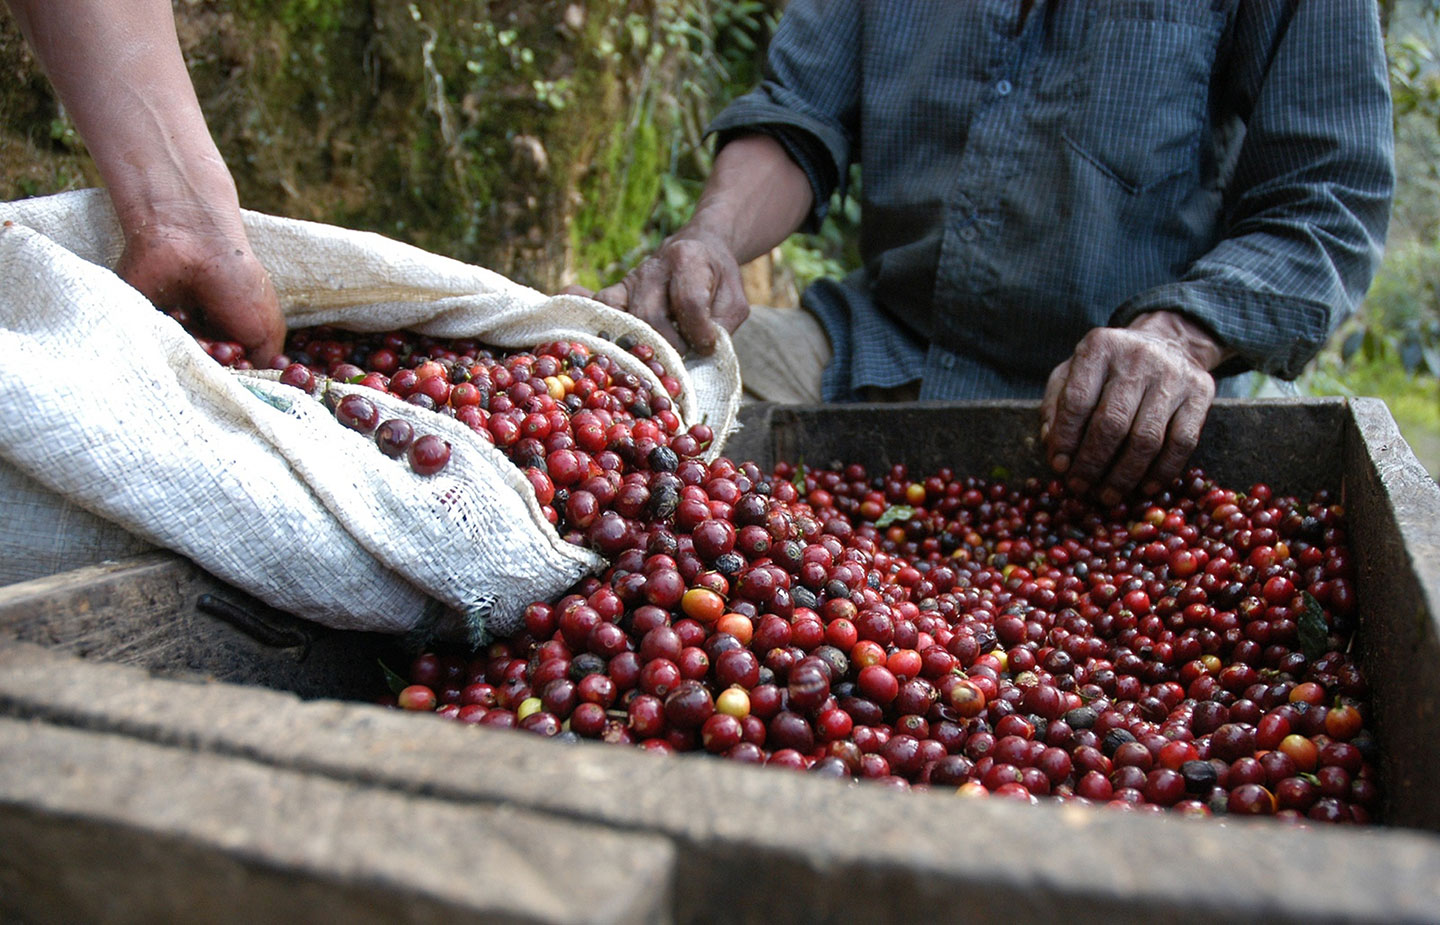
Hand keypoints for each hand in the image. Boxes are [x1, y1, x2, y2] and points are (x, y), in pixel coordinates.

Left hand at [117, 217, 284, 366]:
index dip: (246, 378)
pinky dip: (169, 339)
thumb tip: (258, 391)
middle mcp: (203, 345)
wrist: (190, 242)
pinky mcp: (140, 333)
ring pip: (184, 370)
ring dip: (198, 353)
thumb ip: (265, 368)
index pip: (239, 379)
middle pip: (211, 379)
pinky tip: (179, 315)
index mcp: (234, 343)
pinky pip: (152, 356)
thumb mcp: (268, 331)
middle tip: (228, 348)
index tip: (251, 366)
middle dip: (221, 368)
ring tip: (202, 330)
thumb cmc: (236, 282)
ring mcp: (172, 340)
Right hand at [585, 231, 750, 354]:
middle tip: (680, 362)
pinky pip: (598, 309)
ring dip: (635, 345)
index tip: (707, 347)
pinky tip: (605, 349)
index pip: (688, 302)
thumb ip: (721, 328)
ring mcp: (630, 279)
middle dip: (666, 346)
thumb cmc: (718, 282)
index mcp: (688, 260)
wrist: (699, 248)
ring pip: (621, 316)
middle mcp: (654, 267)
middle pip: (650, 314)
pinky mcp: (617, 292)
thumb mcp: (733, 302)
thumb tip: (699, 357)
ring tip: (650, 364)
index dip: (698, 332)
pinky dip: (599, 328)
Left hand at [1041, 311, 1231, 505]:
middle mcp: (1138, 356)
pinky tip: (1145, 488)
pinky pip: (1182, 443)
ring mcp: (1173, 374)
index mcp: (1099, 347)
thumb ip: (1055, 408)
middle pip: (1112, 423)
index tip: (1059, 467)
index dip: (1066, 439)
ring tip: (1108, 496)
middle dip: (1093, 463)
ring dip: (1124, 476)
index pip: (1077, 400)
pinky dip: (1162, 472)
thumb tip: (1053, 449)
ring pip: (1147, 438)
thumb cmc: (1108, 369)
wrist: (1166, 342)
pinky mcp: (1201, 392)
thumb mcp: (1072, 374)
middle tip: (1081, 488)